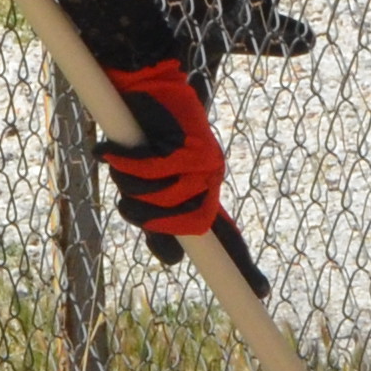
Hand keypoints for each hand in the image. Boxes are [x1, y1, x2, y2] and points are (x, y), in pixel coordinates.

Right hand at [90, 56, 228, 261]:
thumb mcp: (148, 182)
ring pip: (158, 201)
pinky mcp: (183, 145)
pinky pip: (146, 172)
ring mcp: (200, 162)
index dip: (243, 266)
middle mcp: (209, 177)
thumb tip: (173, 261)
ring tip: (119, 159)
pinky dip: (122, 161)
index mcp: (204, 188)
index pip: (228, 236)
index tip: (261, 292)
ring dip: (128, 184)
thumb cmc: (142, 128)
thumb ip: (160, 219)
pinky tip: (109, 149)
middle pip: (183, 225)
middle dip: (149, 219)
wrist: (142, 77)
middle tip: (128, 199)